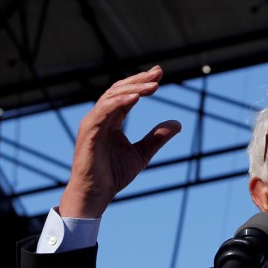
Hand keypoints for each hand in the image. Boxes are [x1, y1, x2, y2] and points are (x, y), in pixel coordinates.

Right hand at [59, 66, 180, 217]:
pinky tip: (135, 97)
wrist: (96, 194)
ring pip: (112, 97)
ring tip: (153, 85)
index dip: (142, 83)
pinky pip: (103, 112)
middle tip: (158, 72)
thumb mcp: (142, 154)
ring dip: (133, 89)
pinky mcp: (89, 132)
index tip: (159, 73)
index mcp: (111, 120)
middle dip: (139, 80)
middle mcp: (100, 118)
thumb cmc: (113, 175)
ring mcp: (92, 123)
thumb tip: (178, 123)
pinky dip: (118, 102)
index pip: (126, 95)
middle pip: (119, 90)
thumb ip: (157, 137)